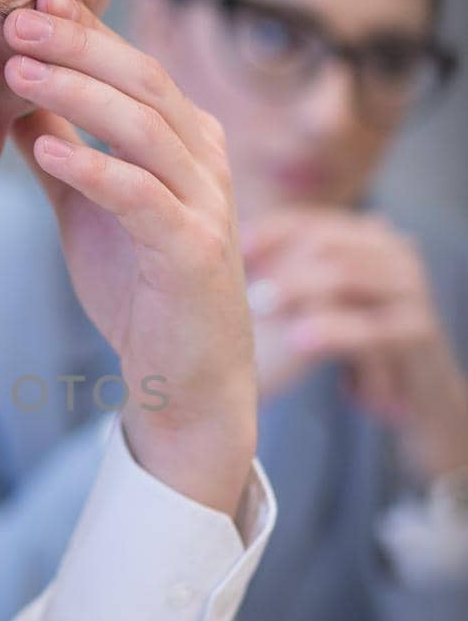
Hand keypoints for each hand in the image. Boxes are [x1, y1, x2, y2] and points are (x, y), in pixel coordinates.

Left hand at [2, 0, 256, 520]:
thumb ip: (62, 153)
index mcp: (185, 142)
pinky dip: (94, 169)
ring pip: (144, 129)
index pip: (134, 69)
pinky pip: (142, 198)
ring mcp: (205, 204)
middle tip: (17, 23)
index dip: (86, 31)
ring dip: (78, 94)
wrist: (183, 375)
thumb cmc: (140, 287)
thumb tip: (13, 99)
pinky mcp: (192, 252)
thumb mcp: (89, 209)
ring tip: (19, 72)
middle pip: (143, 82)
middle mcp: (204, 162)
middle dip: (78, 47)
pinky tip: (47, 152)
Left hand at [241, 204, 467, 483]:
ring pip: (347, 274)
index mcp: (359, 236)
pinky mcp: (419, 330)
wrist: (411, 398)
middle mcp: (389, 249)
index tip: (219, 255)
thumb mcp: (312, 307)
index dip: (258, 235)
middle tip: (234, 283)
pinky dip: (332, 331)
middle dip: (276, 261)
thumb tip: (202, 259)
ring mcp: (409, 287)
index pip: (302, 222)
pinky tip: (299, 340)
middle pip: (324, 242)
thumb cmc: (348, 348)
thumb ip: (275, 280)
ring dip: (298, 289)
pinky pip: (372, 326)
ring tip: (257, 306)